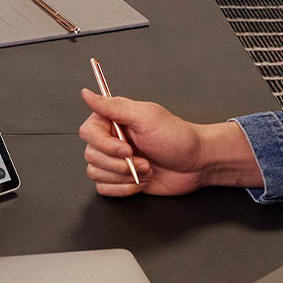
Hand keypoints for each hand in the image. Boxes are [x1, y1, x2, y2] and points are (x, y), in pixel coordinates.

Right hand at [78, 91, 257, 196]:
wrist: (196, 165)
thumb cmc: (178, 138)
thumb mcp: (146, 117)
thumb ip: (113, 106)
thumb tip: (87, 94)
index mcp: (113, 120)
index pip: (88, 132)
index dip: (105, 145)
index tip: (127, 148)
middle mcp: (110, 139)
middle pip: (91, 156)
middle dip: (120, 164)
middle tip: (143, 160)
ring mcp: (114, 161)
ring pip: (96, 173)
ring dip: (124, 176)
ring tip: (146, 169)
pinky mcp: (119, 179)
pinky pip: (104, 189)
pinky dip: (123, 189)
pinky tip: (141, 181)